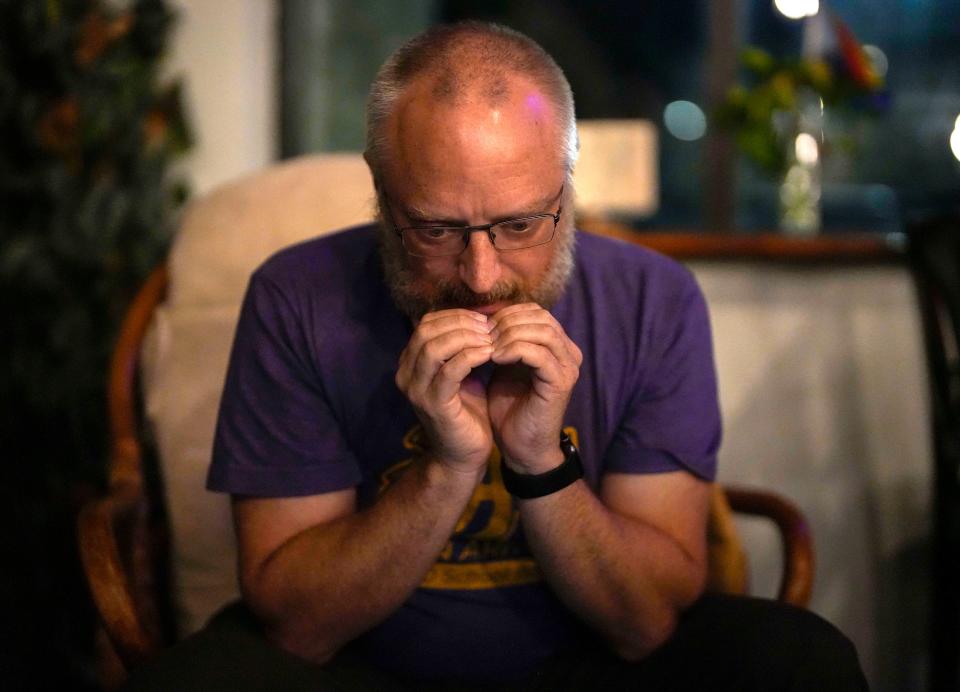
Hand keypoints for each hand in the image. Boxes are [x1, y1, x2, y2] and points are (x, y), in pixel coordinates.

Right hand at [396, 309, 495, 473]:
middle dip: (461, 323)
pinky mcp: (433, 405)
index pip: (427, 323)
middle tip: (489, 327)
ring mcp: (416, 391)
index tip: (483, 319)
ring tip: (491, 339)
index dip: (456, 316)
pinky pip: (450, 371)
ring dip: (466, 337)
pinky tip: (490, 354)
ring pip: (435, 347)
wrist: (464, 455)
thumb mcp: (461, 372)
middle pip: (427, 330)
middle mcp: (405, 374)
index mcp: (409, 363)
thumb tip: (480, 315)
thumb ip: (461, 347)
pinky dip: (471, 356)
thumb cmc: (466, 412)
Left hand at [487, 304, 581, 472]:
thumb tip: (484, 317)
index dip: (507, 314)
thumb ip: (502, 342)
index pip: (535, 312)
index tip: (482, 328)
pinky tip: (495, 358)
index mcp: (558, 346)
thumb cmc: (510, 408)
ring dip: (509, 334)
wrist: (521, 447)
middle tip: (483, 335)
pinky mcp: (561, 383)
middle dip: (507, 322)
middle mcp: (569, 353)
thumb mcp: (504, 367)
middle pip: (540, 316)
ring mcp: (568, 367)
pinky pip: (539, 353)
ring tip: (488, 346)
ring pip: (541, 330)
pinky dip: (514, 350)